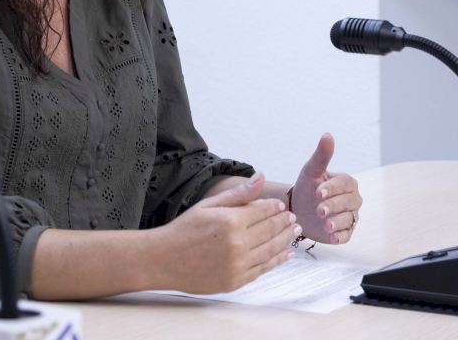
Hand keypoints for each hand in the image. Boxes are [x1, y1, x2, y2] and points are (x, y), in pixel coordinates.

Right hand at [156, 172, 299, 293]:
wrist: (164, 260)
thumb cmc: (184, 229)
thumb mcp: (209, 205)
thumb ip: (238, 194)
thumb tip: (261, 176)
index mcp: (231, 221)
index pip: (264, 211)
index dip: (275, 208)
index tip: (281, 206)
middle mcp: (237, 243)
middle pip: (271, 230)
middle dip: (285, 223)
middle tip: (294, 219)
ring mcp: (237, 264)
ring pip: (271, 250)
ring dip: (286, 240)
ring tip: (294, 233)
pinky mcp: (236, 281)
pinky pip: (263, 269)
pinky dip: (277, 261)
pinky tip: (286, 254)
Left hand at [290, 133, 362, 243]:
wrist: (299, 210)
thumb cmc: (307, 187)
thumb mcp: (311, 171)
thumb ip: (321, 155)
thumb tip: (327, 135)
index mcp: (347, 182)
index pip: (344, 184)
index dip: (332, 188)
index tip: (318, 192)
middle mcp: (352, 199)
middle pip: (348, 202)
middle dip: (334, 205)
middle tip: (319, 209)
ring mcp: (350, 215)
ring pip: (348, 218)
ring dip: (338, 222)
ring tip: (326, 224)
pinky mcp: (345, 231)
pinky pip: (347, 234)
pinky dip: (341, 236)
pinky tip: (333, 237)